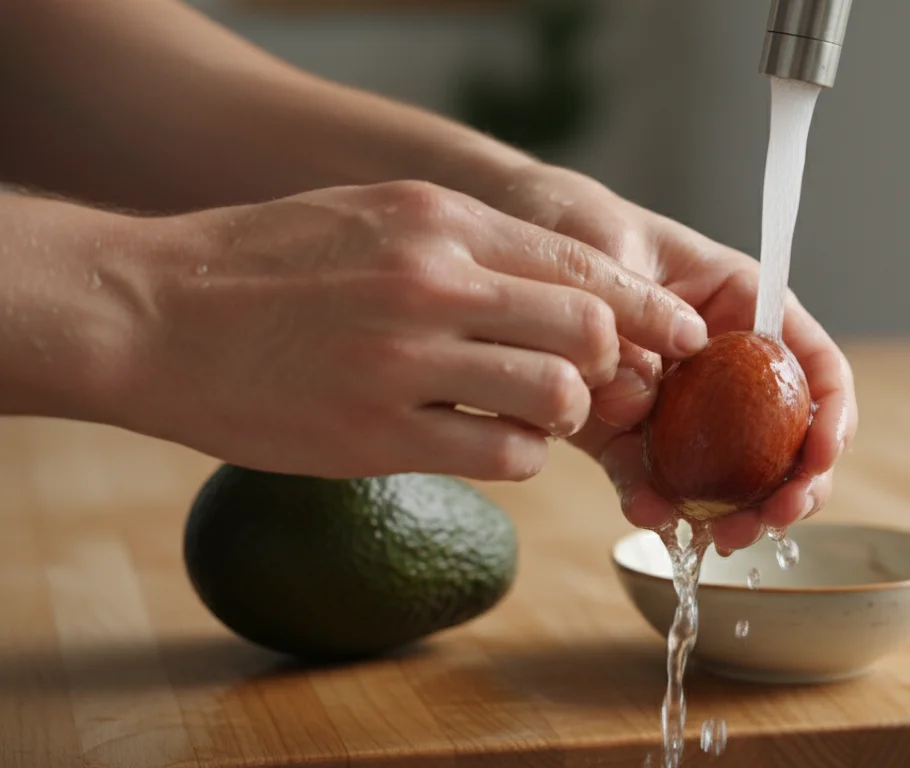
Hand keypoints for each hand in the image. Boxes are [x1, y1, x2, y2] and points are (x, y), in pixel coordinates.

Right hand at [122, 180, 707, 479]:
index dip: (650, 308)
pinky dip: (520, 458)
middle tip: (602, 383)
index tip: (681, 334)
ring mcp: (406, 361)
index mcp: (440, 221)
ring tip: (536, 416)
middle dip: (617, 365)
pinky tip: (492, 447)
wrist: (151, 311)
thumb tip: (560, 281)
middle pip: (591, 330)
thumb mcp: (377, 214)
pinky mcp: (378, 435)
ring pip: (559, 396)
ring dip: (567, 415)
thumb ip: (469, 243)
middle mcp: (434, 282)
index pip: (586, 265)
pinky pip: (505, 458)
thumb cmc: (265, 264)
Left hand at [477, 164, 858, 553]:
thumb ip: (633, 311)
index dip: (833, 414)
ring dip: (737, 512)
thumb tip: (651, 387)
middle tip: (775, 519)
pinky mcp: (629, 433)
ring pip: (734, 472)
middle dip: (793, 486)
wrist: (511, 245)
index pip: (813, 362)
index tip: (822, 456)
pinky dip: (660, 505)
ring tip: (721, 539)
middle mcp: (724, 362)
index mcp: (742, 305)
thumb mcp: (609, 251)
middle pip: (788, 433)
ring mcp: (681, 404)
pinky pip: (656, 478)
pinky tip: (652, 518)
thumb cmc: (575, 227)